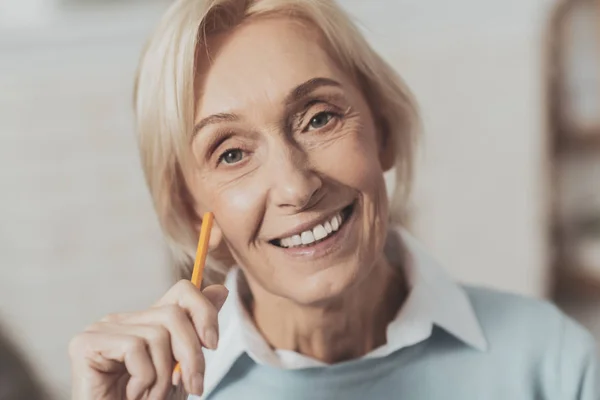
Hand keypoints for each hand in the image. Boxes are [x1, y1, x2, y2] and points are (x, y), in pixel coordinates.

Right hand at [69, 281, 228, 399]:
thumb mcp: (182, 367)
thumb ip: (196, 331)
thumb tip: (221, 290)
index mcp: (146, 322)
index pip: (183, 291)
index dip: (204, 312)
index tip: (212, 345)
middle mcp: (123, 319)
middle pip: (174, 314)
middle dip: (191, 355)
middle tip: (193, 387)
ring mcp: (102, 329)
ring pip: (157, 334)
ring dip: (164, 377)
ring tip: (153, 397)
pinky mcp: (85, 343)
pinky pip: (133, 347)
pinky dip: (143, 380)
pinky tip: (132, 395)